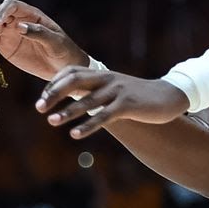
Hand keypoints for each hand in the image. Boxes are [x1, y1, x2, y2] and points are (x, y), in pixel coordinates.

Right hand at [0, 0, 87, 80]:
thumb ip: (38, 33)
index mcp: (31, 14)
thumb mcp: (55, 42)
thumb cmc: (63, 52)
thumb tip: (19, 27)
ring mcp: (8, 31)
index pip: (11, 6)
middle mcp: (16, 19)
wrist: (63, 68)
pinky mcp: (3, 44)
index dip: (2, 12)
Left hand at [37, 67, 187, 139]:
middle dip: (54, 94)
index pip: (71, 73)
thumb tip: (75, 100)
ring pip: (88, 101)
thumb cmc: (138, 96)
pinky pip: (104, 116)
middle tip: (39, 108)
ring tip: (52, 121)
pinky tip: (75, 134)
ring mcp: (117, 91)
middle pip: (74, 80)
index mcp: (102, 74)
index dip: (54, 85)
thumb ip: (96, 92)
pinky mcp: (128, 105)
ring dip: (68, 112)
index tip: (42, 100)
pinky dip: (88, 125)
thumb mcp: (115, 89)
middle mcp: (107, 79)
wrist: (169, 96)